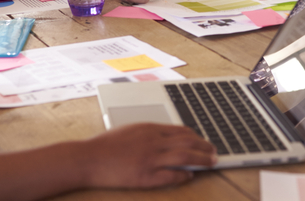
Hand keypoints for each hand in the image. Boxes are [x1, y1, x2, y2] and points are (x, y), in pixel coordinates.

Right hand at [82, 124, 215, 188]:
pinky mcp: (145, 176)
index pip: (181, 131)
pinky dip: (183, 175)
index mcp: (149, 128)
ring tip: (211, 163)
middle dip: (204, 147)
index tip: (204, 140)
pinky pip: (171, 175)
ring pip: (184, 158)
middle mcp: (153, 142)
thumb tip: (168, 138)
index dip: (196, 136)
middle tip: (215, 152)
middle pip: (187, 143)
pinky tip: (190, 176)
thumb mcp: (131, 130)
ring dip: (201, 160)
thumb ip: (150, 133)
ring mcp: (151, 159)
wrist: (89, 158)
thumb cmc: (106, 145)